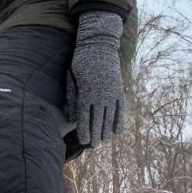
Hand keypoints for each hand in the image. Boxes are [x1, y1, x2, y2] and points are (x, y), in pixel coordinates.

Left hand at [65, 11, 124, 145]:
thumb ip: (72, 97)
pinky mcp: (119, 89)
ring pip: (109, 115)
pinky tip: (117, 131)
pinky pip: (120, 108)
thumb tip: (71, 117)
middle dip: (95, 133)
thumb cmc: (81, 62)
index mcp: (86, 91)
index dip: (84, 129)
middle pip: (97, 119)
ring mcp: (111, 92)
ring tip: (104, 140)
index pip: (84, 116)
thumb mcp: (72, 78)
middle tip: (94, 146)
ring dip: (106, 129)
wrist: (99, 46)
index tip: (84, 141)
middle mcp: (100, 94)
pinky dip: (119, 119)